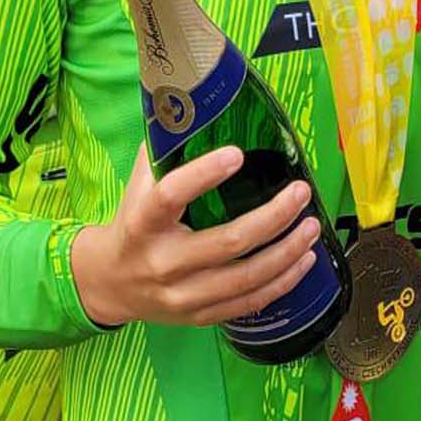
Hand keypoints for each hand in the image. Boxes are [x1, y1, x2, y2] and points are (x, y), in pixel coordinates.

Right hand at [70, 146, 322, 328]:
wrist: (108, 283)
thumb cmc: (134, 223)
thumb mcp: (139, 184)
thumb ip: (167, 149)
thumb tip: (198, 103)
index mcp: (143, 223)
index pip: (172, 196)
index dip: (204, 174)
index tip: (237, 153)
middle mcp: (163, 262)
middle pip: (228, 242)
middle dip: (273, 216)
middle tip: (301, 192)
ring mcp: (182, 294)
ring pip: (246, 278)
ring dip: (287, 252)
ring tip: (312, 226)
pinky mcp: (199, 316)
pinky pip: (249, 303)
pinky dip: (282, 282)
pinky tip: (304, 260)